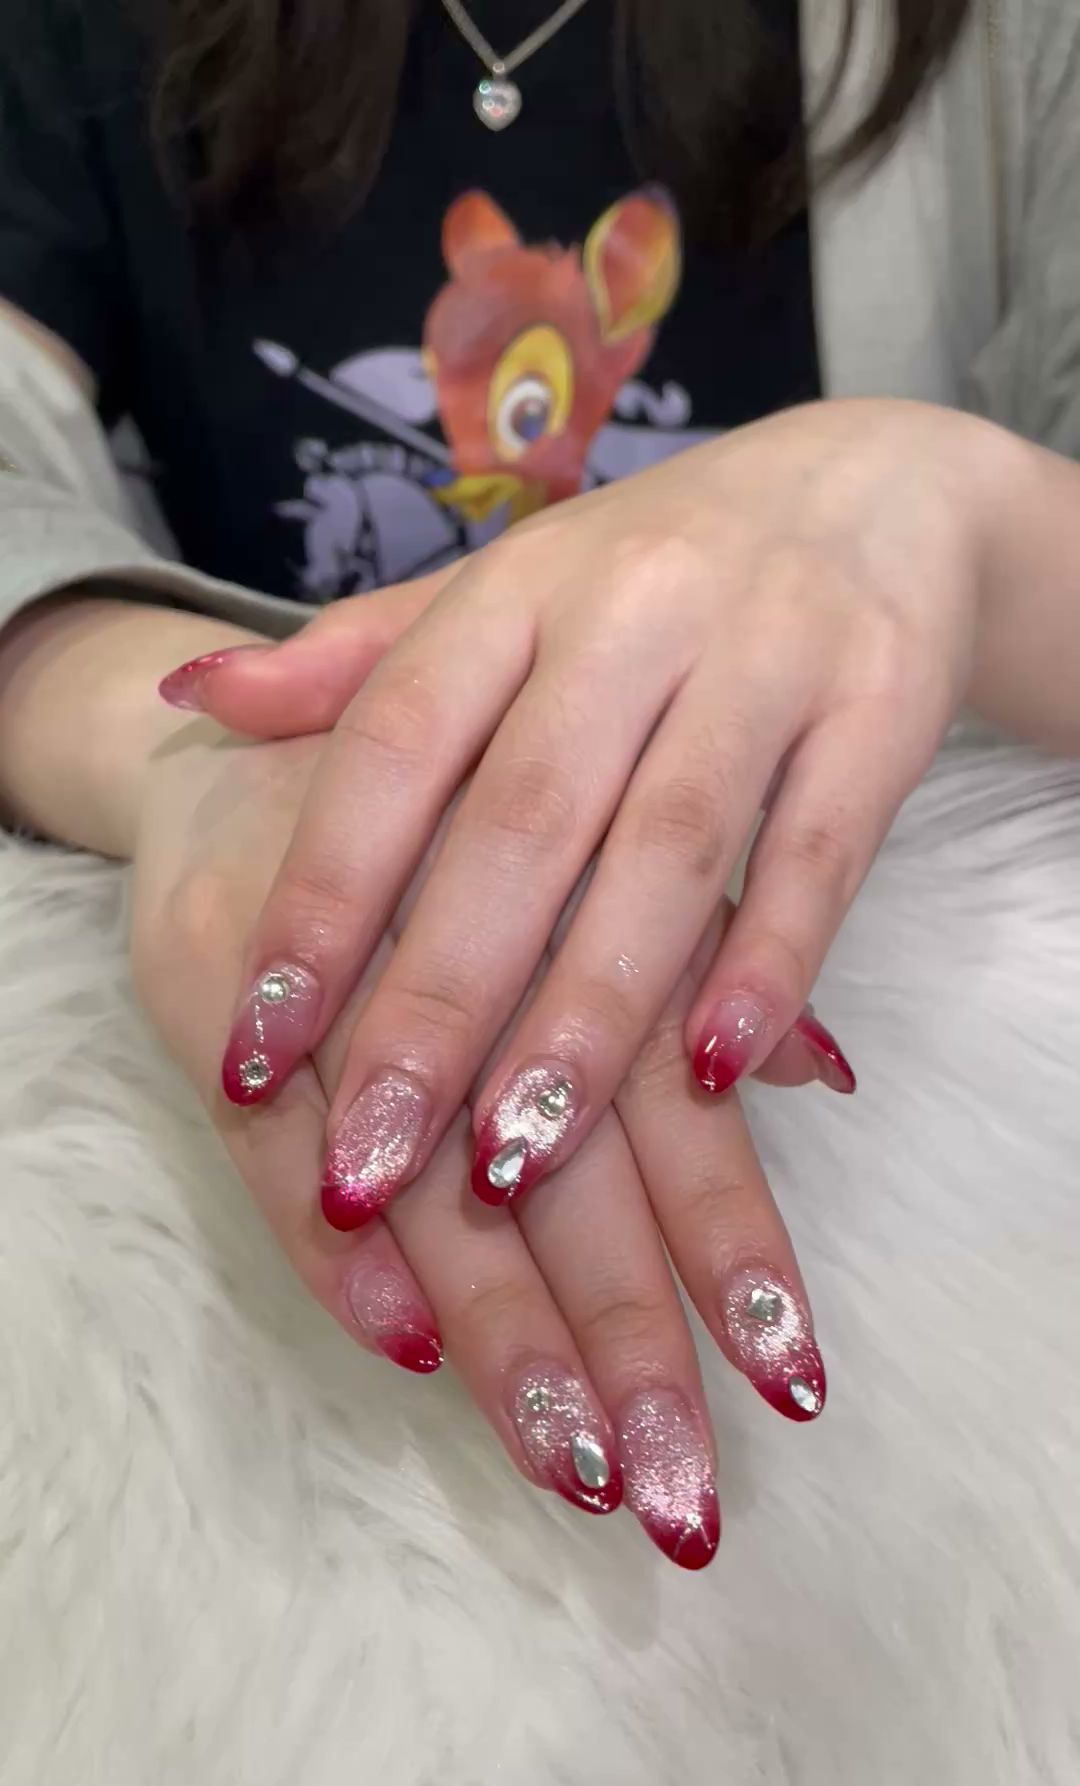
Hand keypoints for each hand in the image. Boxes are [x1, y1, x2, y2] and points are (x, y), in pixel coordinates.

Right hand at [131, 721, 837, 1569]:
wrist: (250, 735)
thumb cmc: (448, 822)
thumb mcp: (582, 866)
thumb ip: (698, 967)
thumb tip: (826, 1077)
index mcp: (582, 931)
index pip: (677, 1120)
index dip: (731, 1250)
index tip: (788, 1382)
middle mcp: (477, 969)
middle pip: (568, 1185)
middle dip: (630, 1345)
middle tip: (683, 1499)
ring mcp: (341, 997)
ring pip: (434, 1195)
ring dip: (507, 1336)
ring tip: (576, 1468)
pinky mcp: (225, 1014)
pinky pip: (274, 1163)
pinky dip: (338, 1257)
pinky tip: (406, 1347)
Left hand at [170, 399, 972, 1213]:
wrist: (877, 488)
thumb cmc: (657, 570)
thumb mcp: (507, 591)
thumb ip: (361, 663)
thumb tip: (187, 701)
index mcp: (516, 587)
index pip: (394, 744)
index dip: (319, 898)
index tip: (256, 1045)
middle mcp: (632, 611)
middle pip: (520, 824)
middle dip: (435, 1005)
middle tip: (370, 1164)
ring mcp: (767, 652)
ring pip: (666, 853)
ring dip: (586, 1016)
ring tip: (515, 1162)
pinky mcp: (883, 704)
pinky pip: (820, 851)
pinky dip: (767, 963)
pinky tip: (711, 1075)